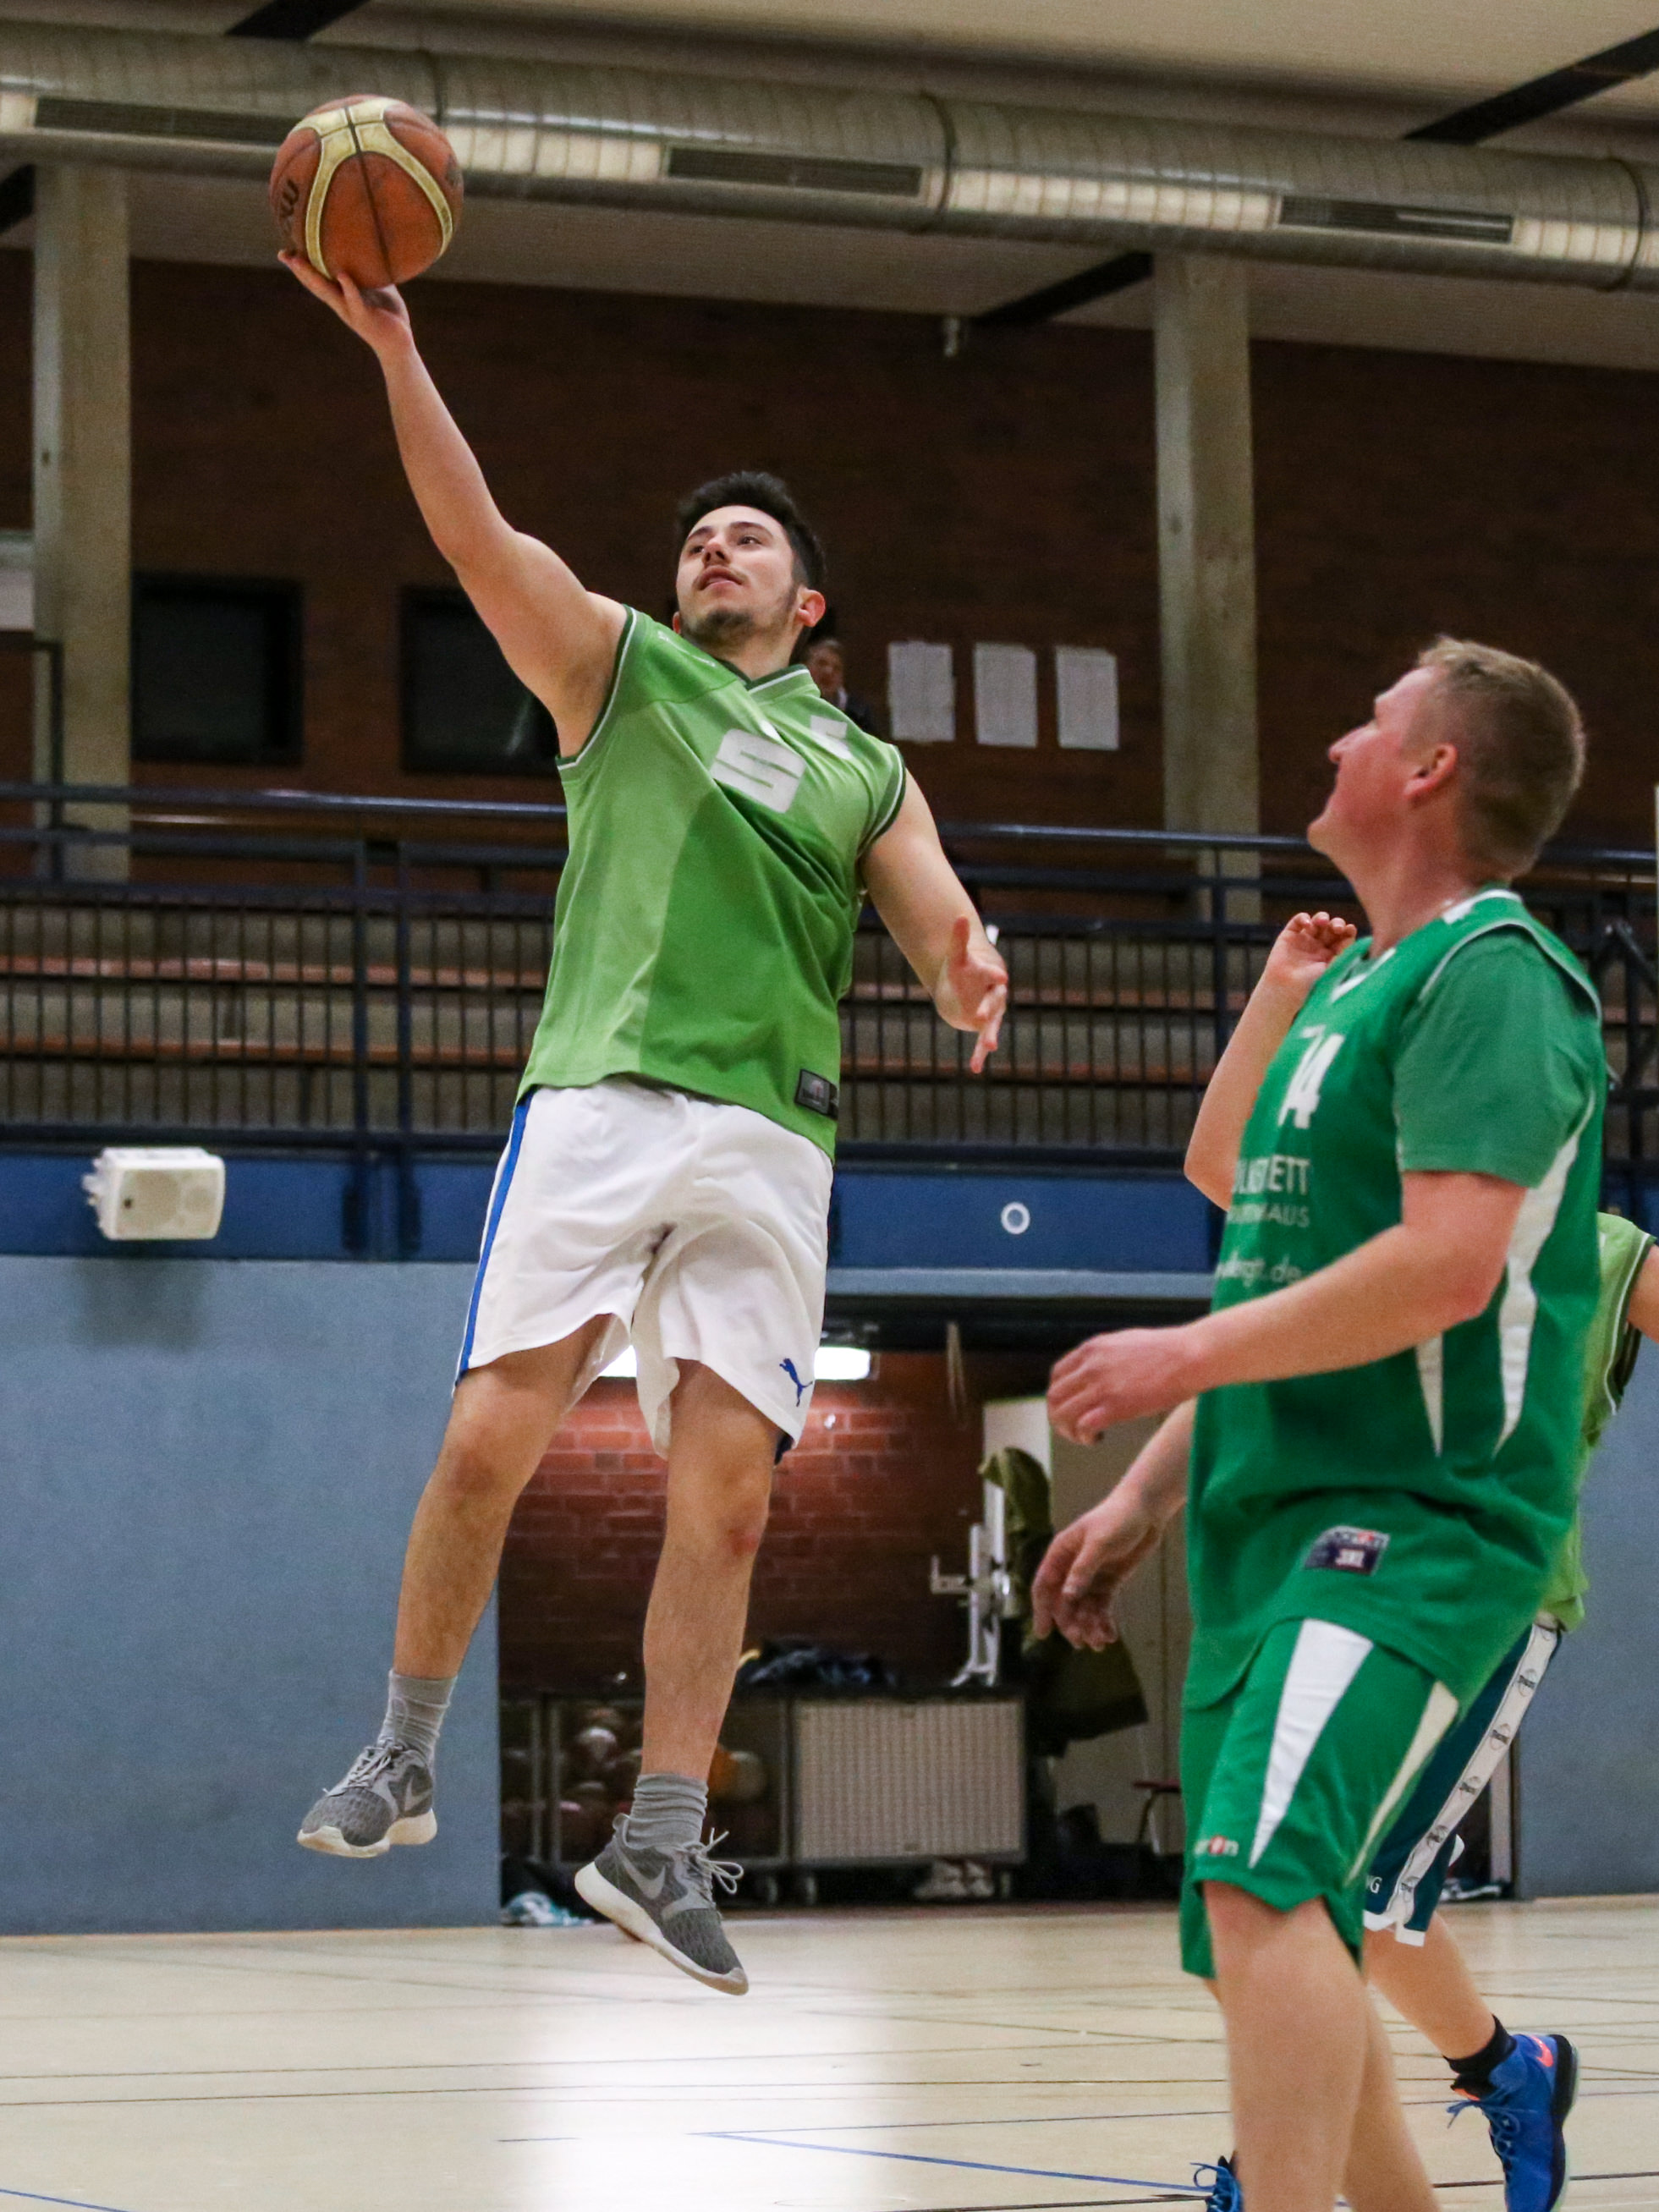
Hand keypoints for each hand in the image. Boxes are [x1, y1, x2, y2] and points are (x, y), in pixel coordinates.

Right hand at [279, 252, 412, 357]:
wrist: (400, 344)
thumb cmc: (389, 314)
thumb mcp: (378, 288)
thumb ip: (370, 271)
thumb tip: (371, 247)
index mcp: (341, 296)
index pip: (318, 279)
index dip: (302, 267)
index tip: (285, 252)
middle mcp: (341, 304)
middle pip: (315, 284)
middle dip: (299, 270)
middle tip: (283, 254)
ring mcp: (351, 311)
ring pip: (328, 293)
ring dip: (313, 277)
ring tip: (298, 261)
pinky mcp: (365, 318)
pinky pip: (355, 301)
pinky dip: (349, 288)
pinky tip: (342, 275)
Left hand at [942, 914, 1007, 1073]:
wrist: (972, 985)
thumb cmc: (965, 969)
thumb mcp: (957, 956)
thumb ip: (959, 938)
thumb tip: (960, 915)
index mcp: (989, 976)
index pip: (993, 975)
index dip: (995, 975)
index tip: (999, 975)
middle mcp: (995, 995)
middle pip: (995, 1001)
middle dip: (989, 1008)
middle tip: (982, 1015)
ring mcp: (991, 1012)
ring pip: (993, 1024)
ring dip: (989, 1035)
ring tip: (989, 1046)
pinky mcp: (984, 1027)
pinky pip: (982, 1041)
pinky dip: (979, 1054)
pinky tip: (975, 1068)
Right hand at [1032, 1491, 1163, 1647]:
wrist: (1146, 1511)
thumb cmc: (1118, 1519)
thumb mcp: (1099, 1543)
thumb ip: (1083, 1570)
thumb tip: (1067, 1596)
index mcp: (1061, 1553)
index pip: (1045, 1585)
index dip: (1042, 1610)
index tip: (1043, 1634)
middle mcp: (1072, 1567)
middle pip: (1064, 1602)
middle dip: (1071, 1623)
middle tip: (1081, 1641)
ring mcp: (1091, 1576)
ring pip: (1083, 1608)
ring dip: (1089, 1626)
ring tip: (1100, 1643)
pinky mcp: (1109, 1582)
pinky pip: (1101, 1606)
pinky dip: (1103, 1621)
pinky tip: (1110, 1636)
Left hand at [1047, 1326, 1197, 1442]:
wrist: (1189, 1356)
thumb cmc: (1167, 1351)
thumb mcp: (1125, 1342)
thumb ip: (1105, 1356)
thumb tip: (1100, 1371)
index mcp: (1092, 1349)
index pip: (1057, 1375)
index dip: (1061, 1395)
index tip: (1073, 1406)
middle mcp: (1090, 1366)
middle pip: (1054, 1397)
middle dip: (1060, 1417)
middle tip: (1076, 1428)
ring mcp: (1100, 1386)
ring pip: (1063, 1414)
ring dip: (1070, 1430)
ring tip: (1086, 1437)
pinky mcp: (1115, 1406)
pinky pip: (1083, 1427)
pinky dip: (1084, 1437)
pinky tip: (1098, 1439)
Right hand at [1258, 910, 1356, 1006]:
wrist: (1286, 989)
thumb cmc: (1311, 985)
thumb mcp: (1334, 970)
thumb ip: (1346, 955)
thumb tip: (1362, 940)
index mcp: (1332, 955)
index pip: (1343, 938)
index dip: (1348, 931)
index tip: (1350, 930)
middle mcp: (1319, 946)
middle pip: (1332, 927)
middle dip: (1337, 924)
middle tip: (1337, 928)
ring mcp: (1304, 940)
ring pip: (1317, 921)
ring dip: (1322, 918)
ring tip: (1322, 923)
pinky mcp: (1289, 936)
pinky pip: (1297, 921)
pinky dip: (1303, 918)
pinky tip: (1307, 924)